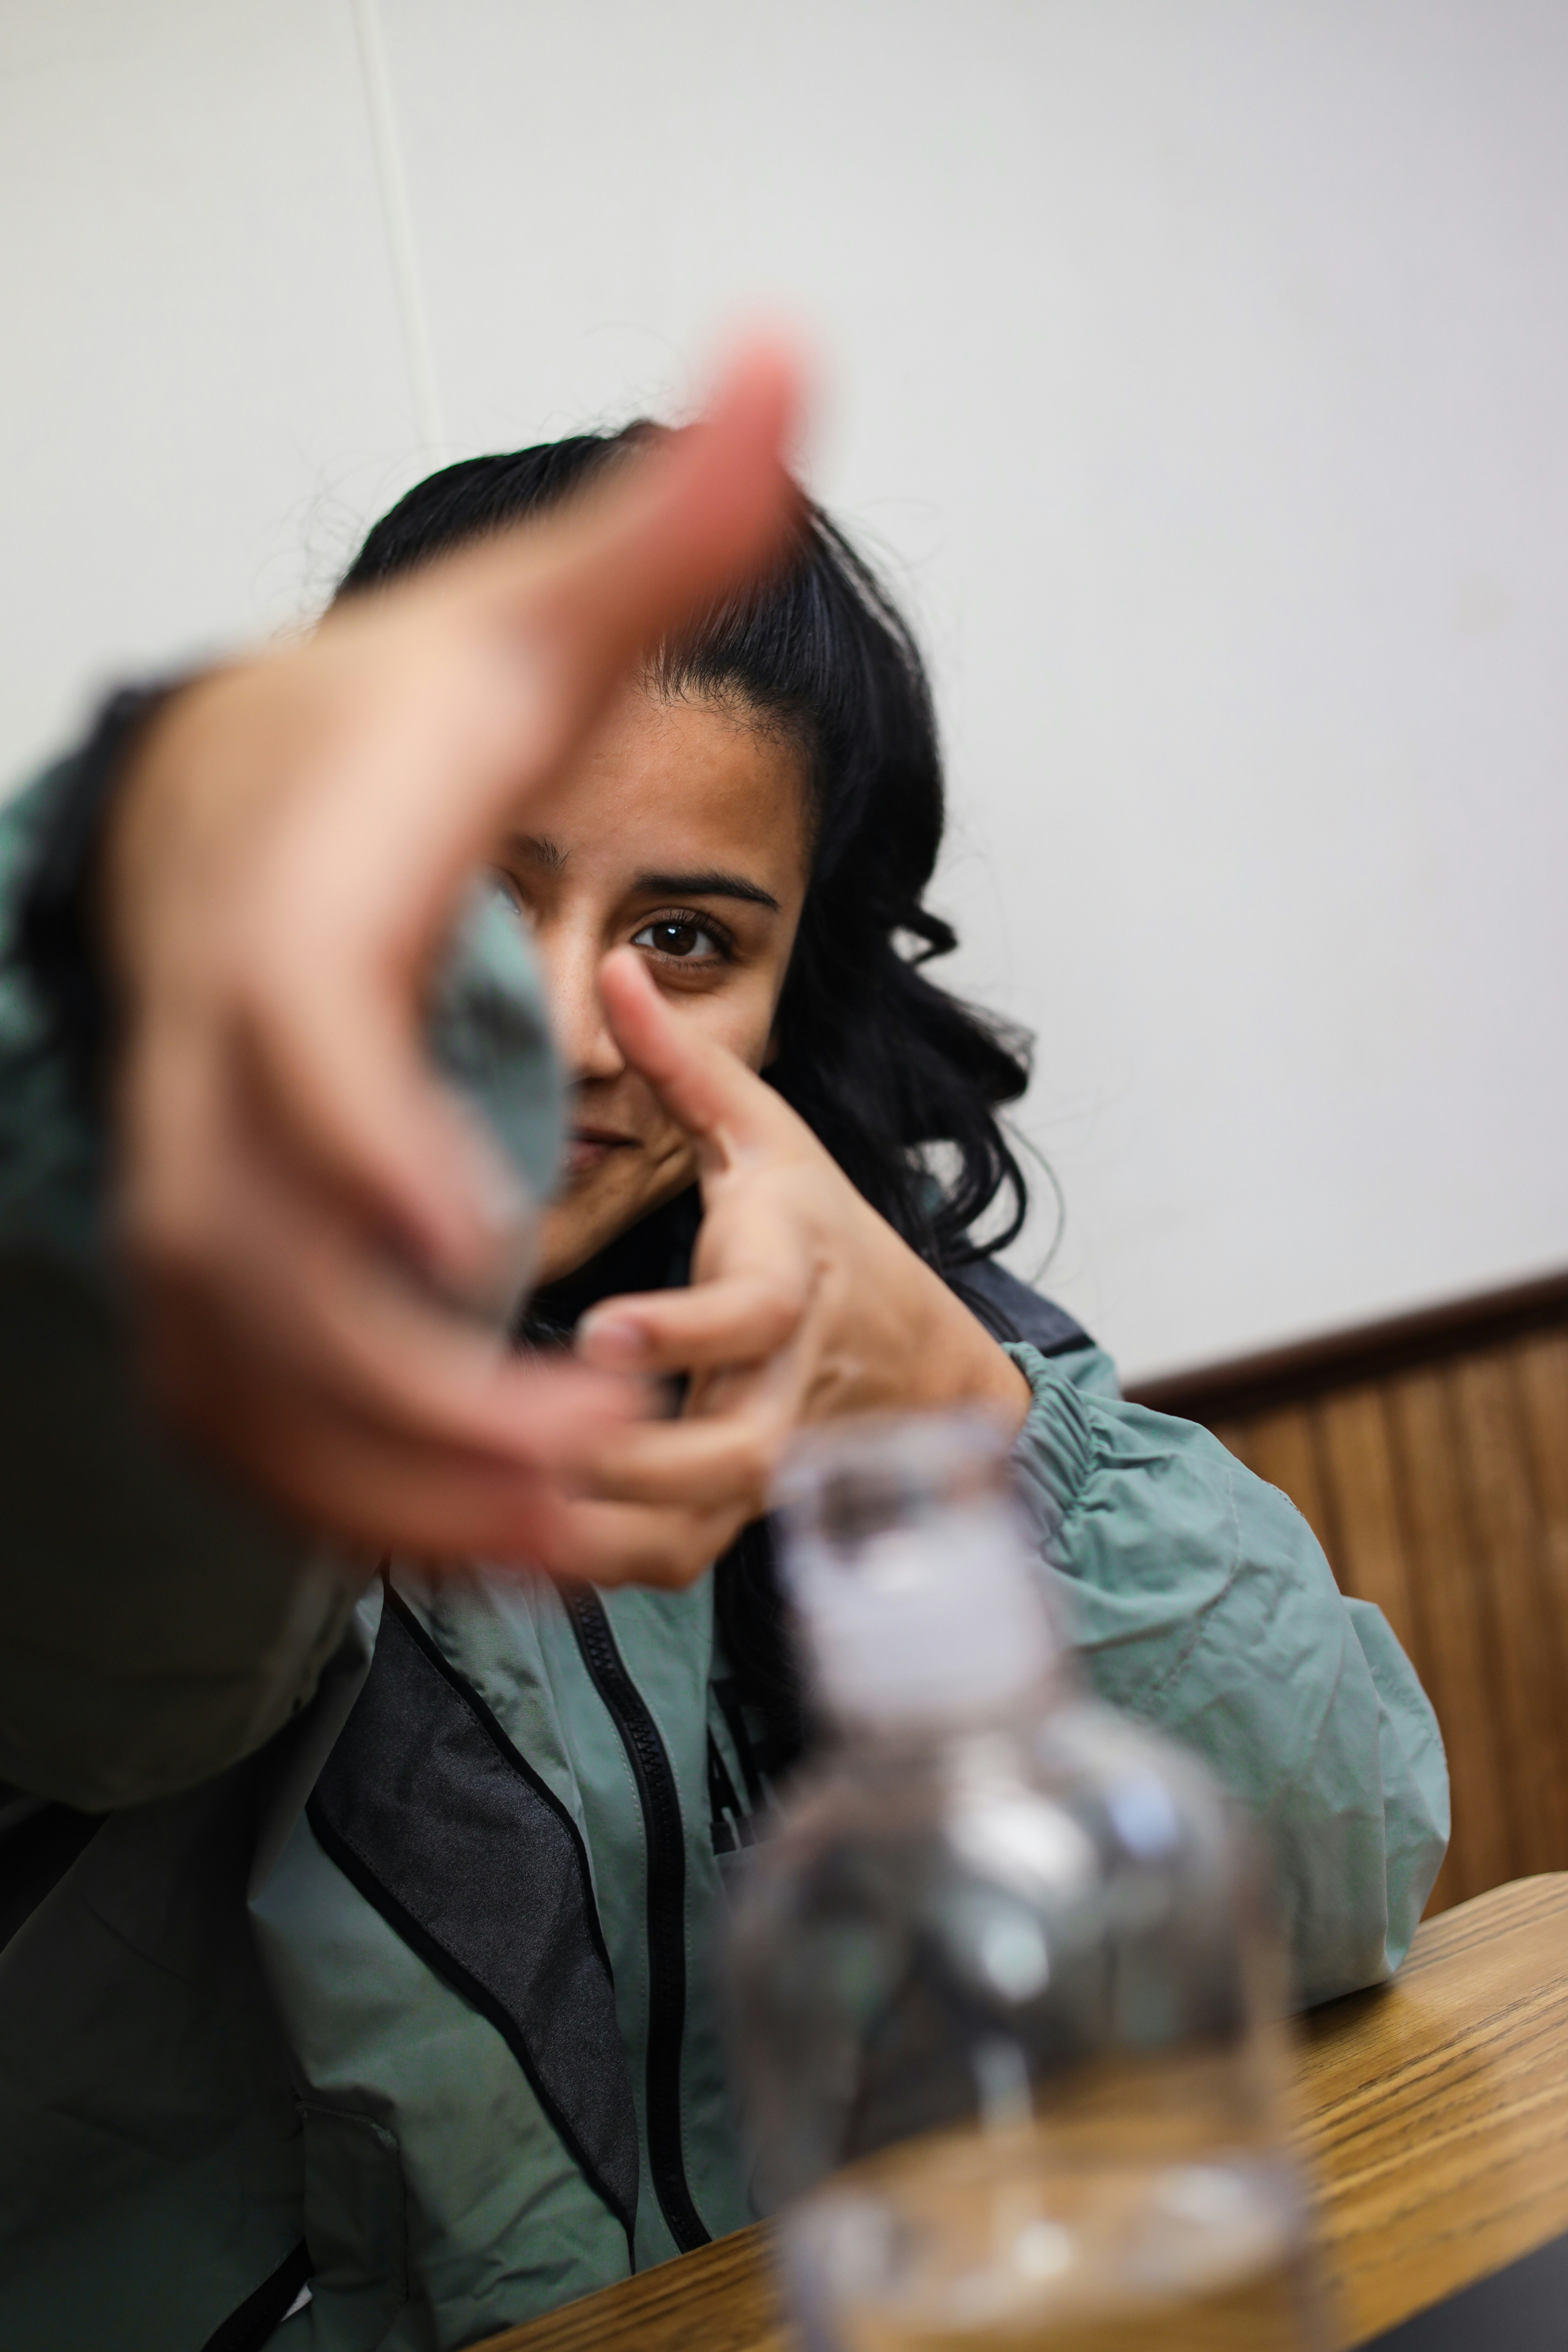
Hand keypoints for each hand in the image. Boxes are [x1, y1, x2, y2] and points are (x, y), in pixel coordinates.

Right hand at [102, 343, 803, 1562]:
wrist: (234, 803)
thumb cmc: (391, 731)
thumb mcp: (528, 623)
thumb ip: (667, 530)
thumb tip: (802, 351)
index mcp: (297, 918)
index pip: (306, 1036)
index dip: (369, 1135)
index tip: (480, 1229)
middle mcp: (219, 1069)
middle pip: (265, 1253)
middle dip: (408, 1377)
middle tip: (585, 1452)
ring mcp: (199, 1185)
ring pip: (252, 1369)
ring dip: (396, 1474)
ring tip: (567, 1535)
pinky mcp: (217, 1260)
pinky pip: (256, 1409)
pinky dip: (360, 1492)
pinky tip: (499, 1538)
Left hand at [548, 948, 1029, 1584]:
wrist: (915, 1352)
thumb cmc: (823, 1232)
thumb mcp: (770, 1134)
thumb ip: (685, 1062)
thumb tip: (616, 965)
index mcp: (790, 1282)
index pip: (748, 1317)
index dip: (679, 1334)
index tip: (599, 1333)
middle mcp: (784, 1387)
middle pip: (726, 1456)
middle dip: (624, 1464)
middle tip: (511, 1446)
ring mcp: (765, 1464)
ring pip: (692, 1531)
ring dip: (591, 1536)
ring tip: (476, 1514)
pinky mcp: (737, 1513)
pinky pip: (670, 1562)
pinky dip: (594, 1566)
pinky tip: (495, 1545)